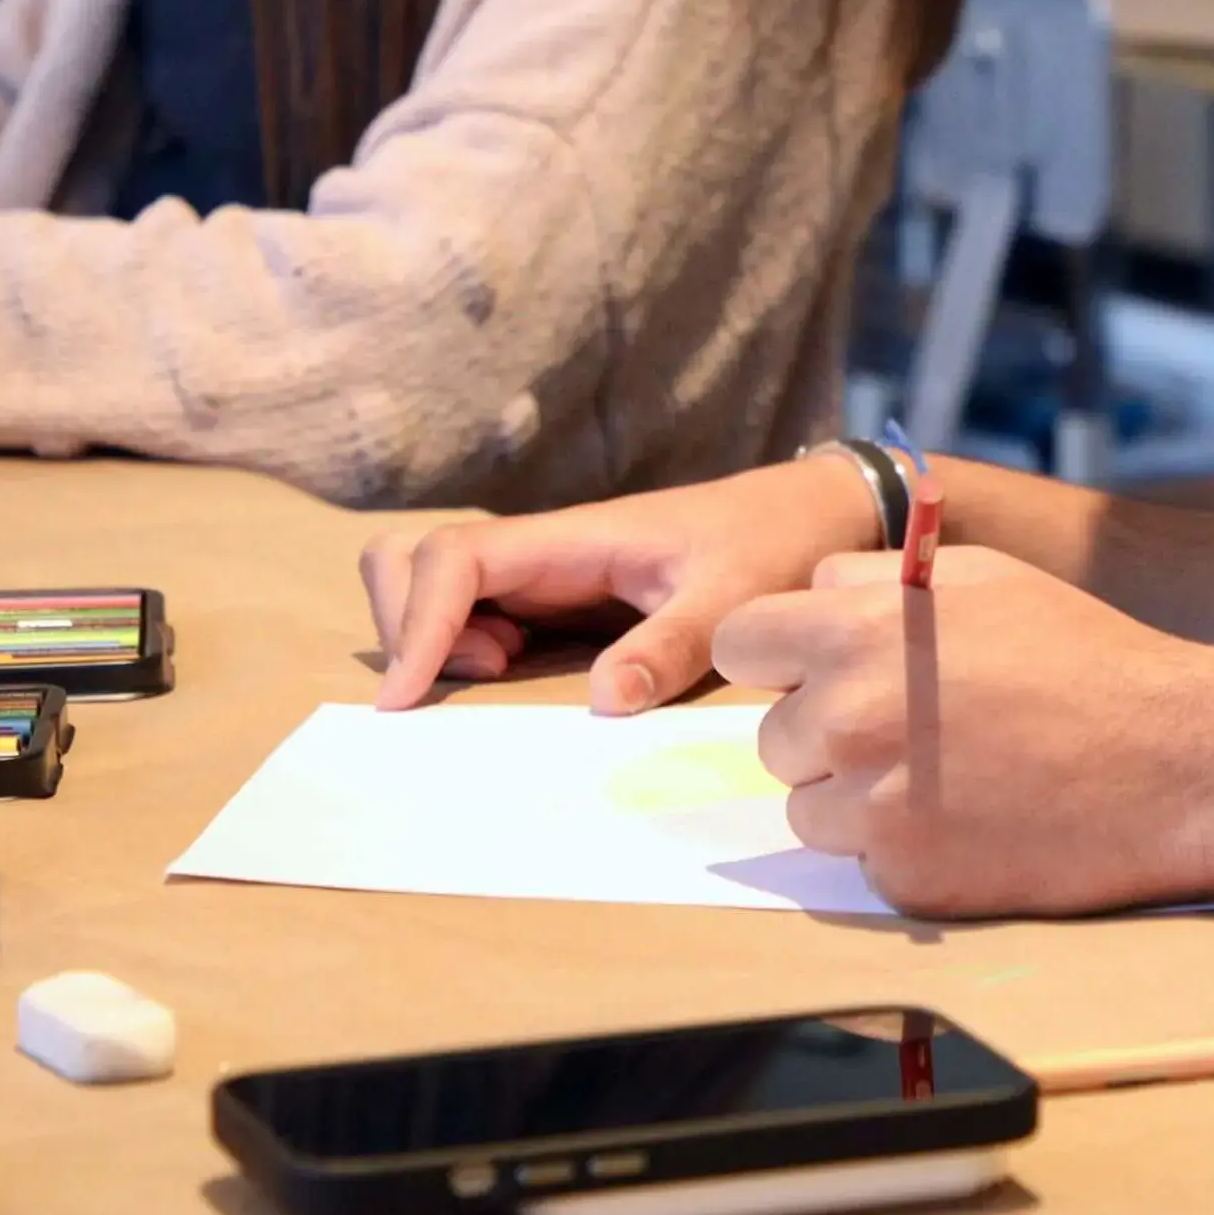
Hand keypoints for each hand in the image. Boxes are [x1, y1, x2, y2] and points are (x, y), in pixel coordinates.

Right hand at [362, 454, 886, 713]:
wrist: (805, 516)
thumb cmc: (768, 545)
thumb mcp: (731, 599)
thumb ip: (671, 644)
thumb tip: (602, 698)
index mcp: (575, 536)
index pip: (459, 556)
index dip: (421, 619)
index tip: (407, 696)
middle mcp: (546, 549)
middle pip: (417, 557)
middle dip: (407, 622)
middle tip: (472, 679)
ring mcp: (547, 571)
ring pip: (436, 580)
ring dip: (431, 632)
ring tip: (492, 675)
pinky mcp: (558, 597)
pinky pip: (476, 610)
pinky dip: (460, 644)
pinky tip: (510, 673)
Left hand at [715, 547, 1213, 916]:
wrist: (1174, 761)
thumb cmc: (1083, 655)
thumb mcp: (982, 579)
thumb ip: (876, 580)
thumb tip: (812, 592)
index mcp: (857, 632)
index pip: (740, 643)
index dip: (775, 654)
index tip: (813, 667)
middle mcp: (849, 720)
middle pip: (772, 738)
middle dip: (822, 733)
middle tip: (906, 725)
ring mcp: (874, 809)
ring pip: (808, 810)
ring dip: (854, 798)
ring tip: (945, 774)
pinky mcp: (906, 881)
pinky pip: (864, 865)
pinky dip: (903, 849)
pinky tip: (973, 820)